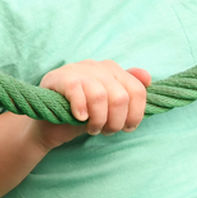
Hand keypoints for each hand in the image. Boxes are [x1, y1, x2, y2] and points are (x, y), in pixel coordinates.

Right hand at [37, 61, 153, 143]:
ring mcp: (77, 70)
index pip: (137, 91)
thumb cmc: (83, 114)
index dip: (135, 115)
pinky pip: (77, 92)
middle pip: (120, 97)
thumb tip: (147, 77)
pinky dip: (81, 109)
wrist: (48, 123)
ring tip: (92, 128)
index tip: (126, 128)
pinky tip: (79, 118)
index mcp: (113, 69)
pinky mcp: (59, 78)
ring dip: (98, 120)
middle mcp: (97, 66)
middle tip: (105, 131)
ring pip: (100, 96)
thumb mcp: (110, 107)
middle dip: (115, 122)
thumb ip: (129, 92)